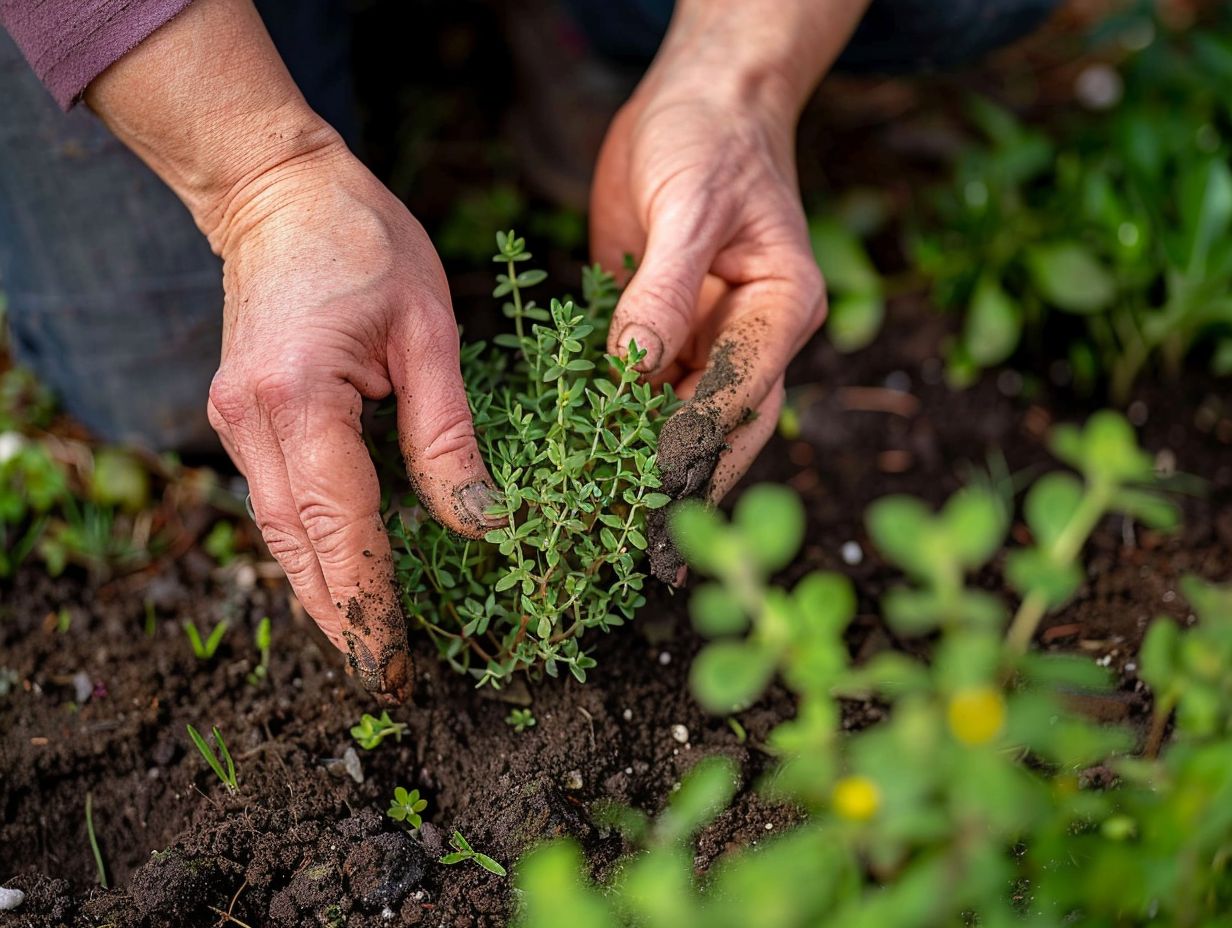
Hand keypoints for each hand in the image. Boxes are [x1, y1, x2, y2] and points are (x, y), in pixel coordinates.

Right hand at [205, 142, 501, 701]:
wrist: (279, 192)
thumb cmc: (366, 242)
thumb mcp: (429, 333)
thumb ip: (448, 436)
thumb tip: (482, 525)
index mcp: (300, 398)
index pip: (340, 528)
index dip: (371, 605)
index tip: (396, 666)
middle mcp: (252, 422)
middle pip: (298, 550)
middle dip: (343, 620)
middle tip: (388, 680)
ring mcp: (236, 422)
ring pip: (279, 537)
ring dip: (324, 595)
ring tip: (371, 644)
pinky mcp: (241, 417)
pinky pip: (277, 504)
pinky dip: (310, 551)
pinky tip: (342, 578)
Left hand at [591, 77, 824, 505]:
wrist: (698, 101)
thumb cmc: (708, 138)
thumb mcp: (688, 204)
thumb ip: (663, 288)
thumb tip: (634, 369)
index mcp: (783, 308)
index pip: (737, 392)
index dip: (692, 446)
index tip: (646, 496)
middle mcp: (755, 335)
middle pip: (720, 426)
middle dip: (677, 482)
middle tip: (632, 546)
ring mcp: (713, 337)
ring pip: (682, 418)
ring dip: (644, 464)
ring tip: (600, 521)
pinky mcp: (670, 330)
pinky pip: (647, 389)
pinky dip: (617, 423)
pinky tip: (582, 461)